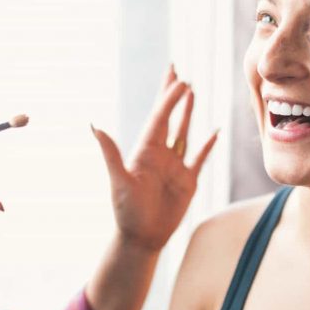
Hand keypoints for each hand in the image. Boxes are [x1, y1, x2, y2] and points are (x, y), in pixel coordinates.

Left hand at [91, 65, 218, 253]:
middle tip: (177, 71)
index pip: (159, 118)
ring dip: (188, 113)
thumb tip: (94, 126)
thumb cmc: (126, 211)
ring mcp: (175, 165)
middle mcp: (160, 154)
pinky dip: (208, 145)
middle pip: (169, 117)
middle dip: (173, 95)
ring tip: (192, 92)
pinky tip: (215, 132)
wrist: (141, 237)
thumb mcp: (119, 181)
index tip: (179, 80)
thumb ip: (110, 153)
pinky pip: (200, 157)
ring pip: (184, 132)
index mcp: (145, 150)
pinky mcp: (188, 180)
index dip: (168, 98)